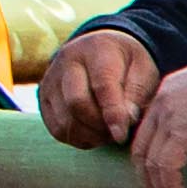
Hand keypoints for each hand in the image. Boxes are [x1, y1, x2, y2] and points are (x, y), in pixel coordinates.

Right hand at [40, 23, 157, 153]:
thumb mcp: (143, 70)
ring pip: (65, 121)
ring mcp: (50, 80)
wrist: (99, 51)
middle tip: (118, 133)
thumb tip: (125, 122)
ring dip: (90, 135)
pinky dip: (78, 138)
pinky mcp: (43, 99)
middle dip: (99, 126)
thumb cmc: (127, 64)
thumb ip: (137, 94)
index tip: (122, 136)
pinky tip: (94, 133)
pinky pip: (57, 129)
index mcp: (96, 49)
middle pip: (76, 104)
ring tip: (108, 132)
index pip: (102, 86)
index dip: (113, 114)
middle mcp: (66, 61)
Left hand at [128, 62, 186, 187]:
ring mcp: (169, 116)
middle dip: (148, 180)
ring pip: (152, 163)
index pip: (147, 133)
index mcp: (168, 93)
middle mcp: (162, 103)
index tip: (153, 181)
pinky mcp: (181, 132)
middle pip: (142, 149)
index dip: (146, 161)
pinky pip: (167, 169)